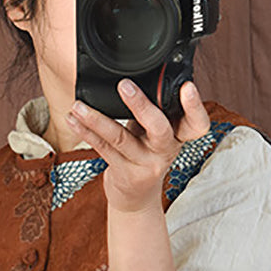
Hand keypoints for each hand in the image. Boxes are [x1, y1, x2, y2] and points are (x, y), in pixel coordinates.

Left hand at [64, 79, 210, 214]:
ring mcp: (144, 164)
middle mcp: (165, 151)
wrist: (136, 198)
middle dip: (141, 105)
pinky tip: (73, 119)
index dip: (195, 106)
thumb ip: (155, 109)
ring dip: (97, 119)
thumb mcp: (157, 133)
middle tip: (124, 85)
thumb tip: (140, 73)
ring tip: (79, 105)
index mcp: (179, 136)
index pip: (197, 123)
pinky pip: (103, 149)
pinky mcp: (124, 173)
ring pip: (121, 138)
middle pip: (159, 128)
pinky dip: (85, 131)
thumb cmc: (146, 153)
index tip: (187, 86)